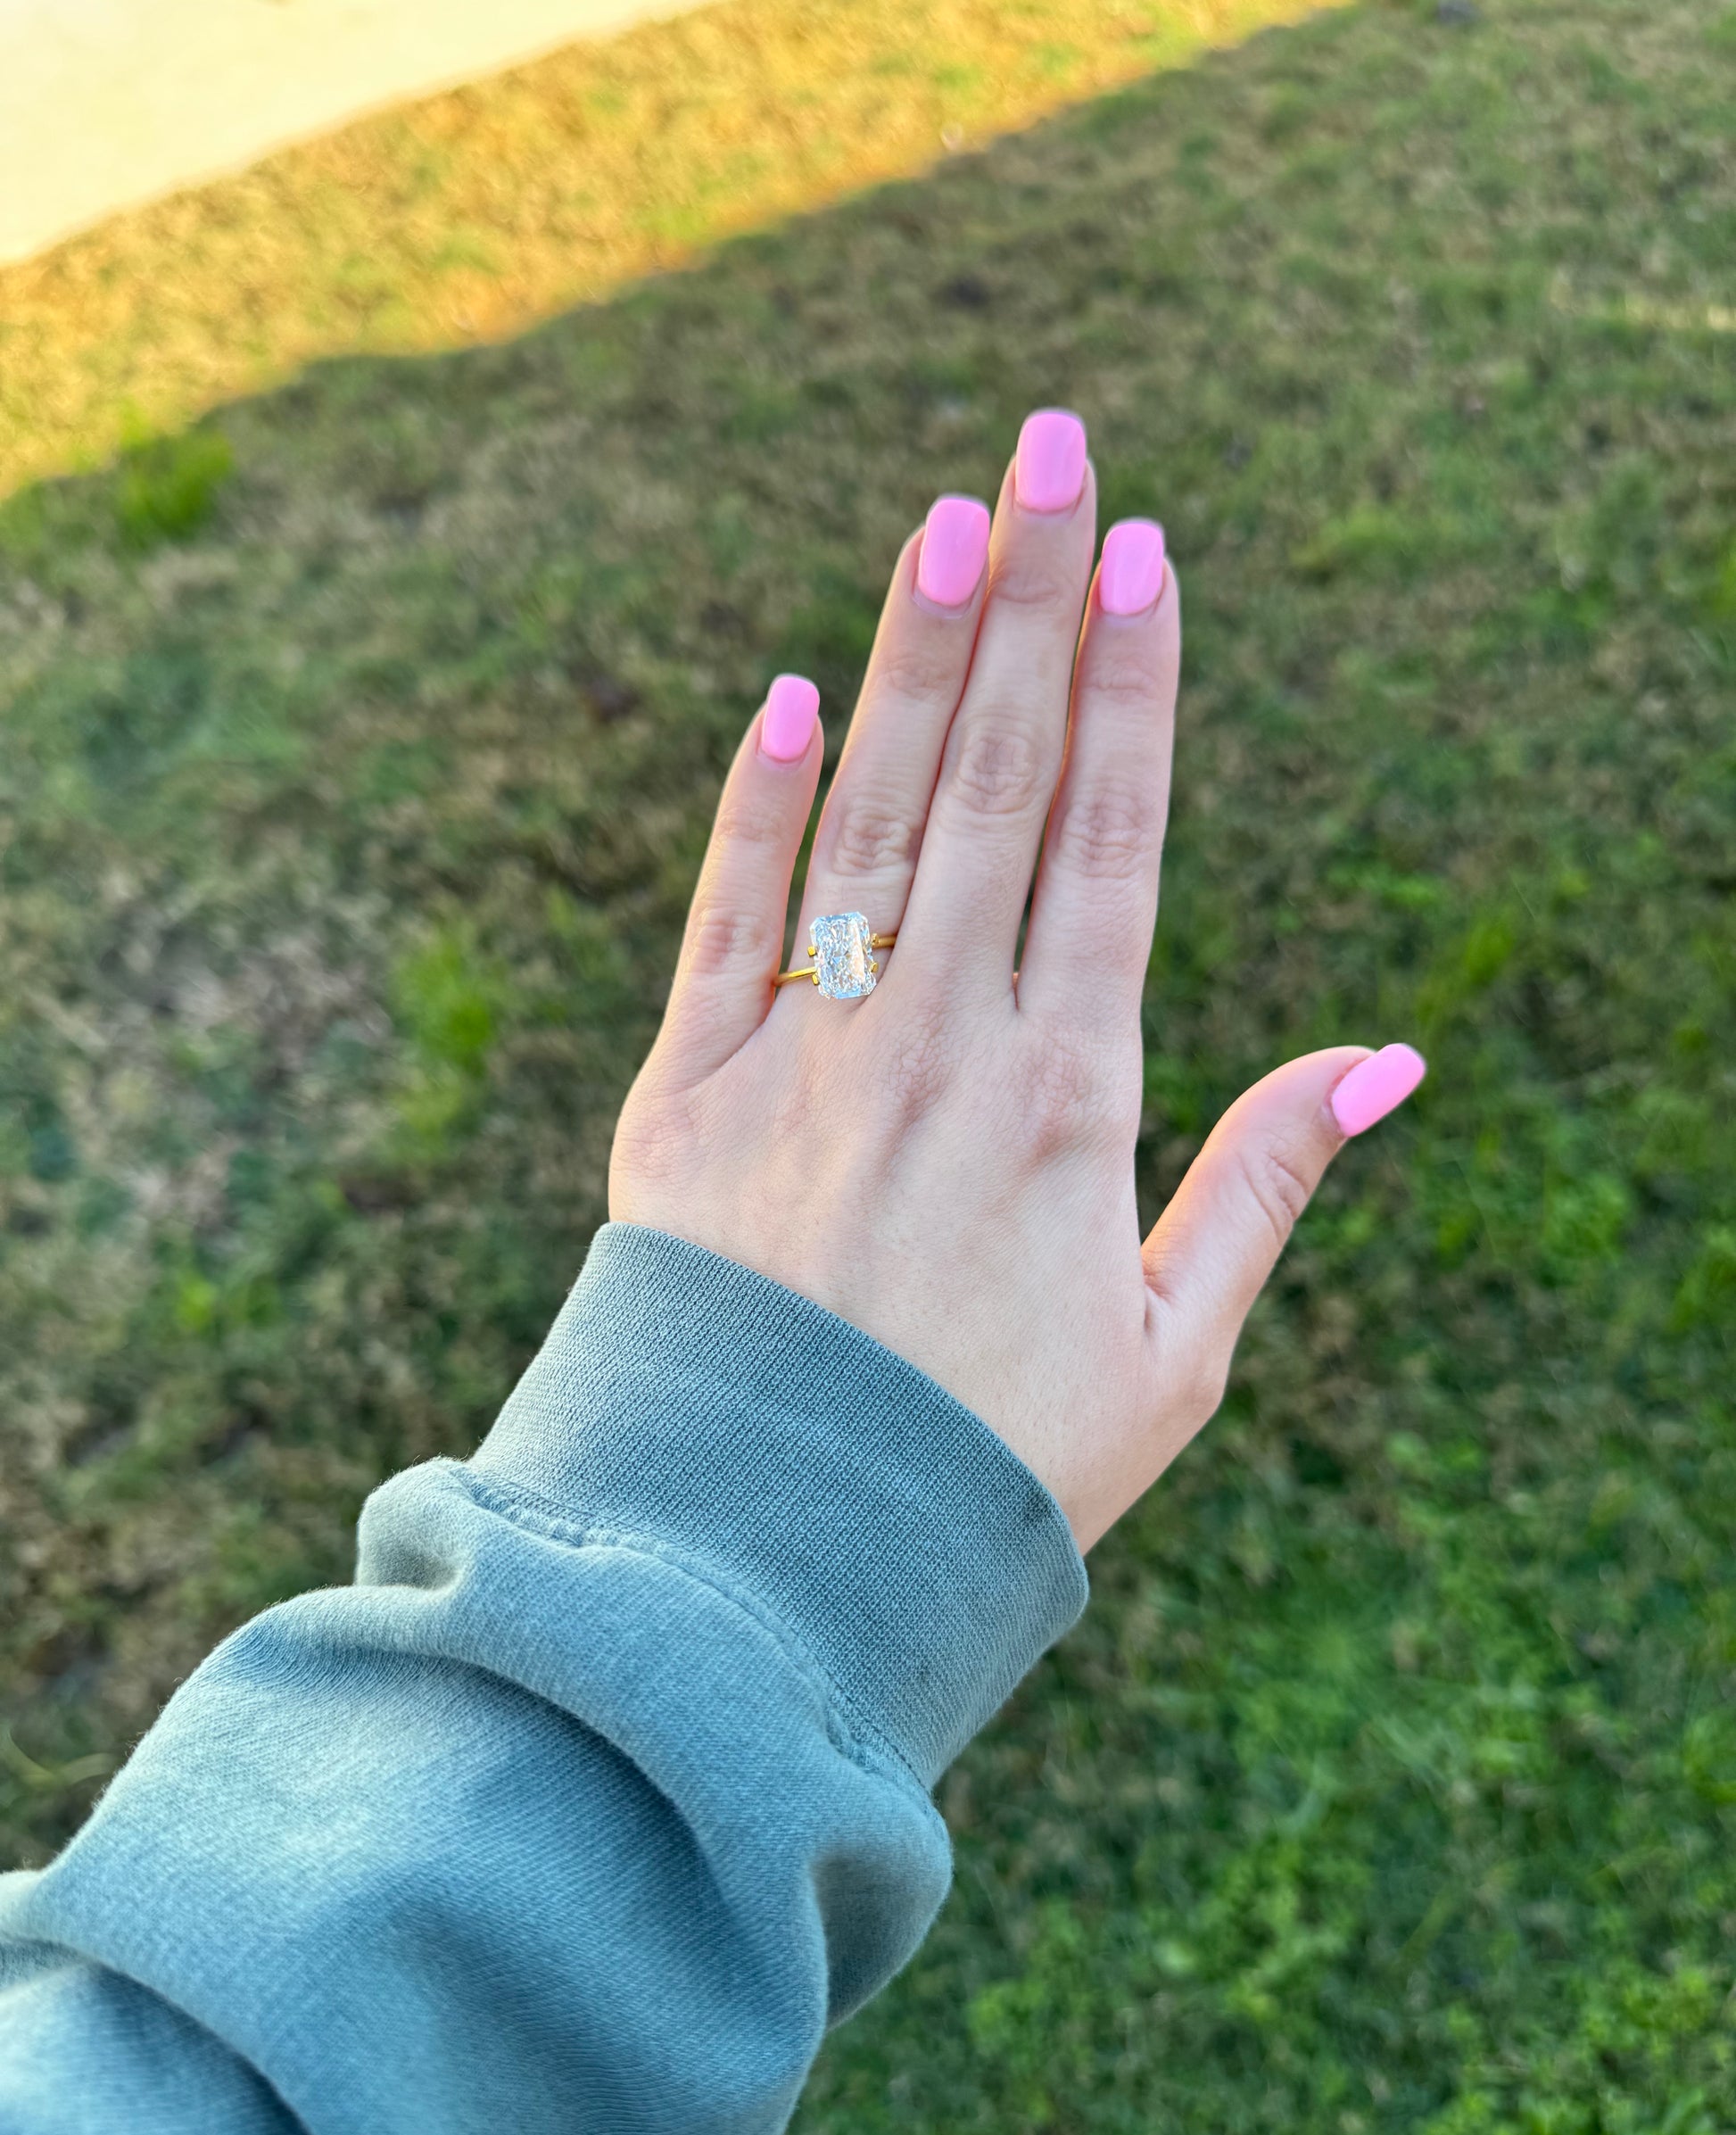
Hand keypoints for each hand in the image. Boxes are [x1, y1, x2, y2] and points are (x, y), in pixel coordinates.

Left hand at [610, 411, 1422, 1549]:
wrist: (766, 1566)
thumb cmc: (992, 1470)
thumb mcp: (1168, 1349)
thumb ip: (1266, 1181)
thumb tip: (1392, 1057)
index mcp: (1069, 1100)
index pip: (1112, 845)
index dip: (1132, 691)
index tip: (1146, 554)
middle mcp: (934, 1051)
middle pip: (994, 787)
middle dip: (1031, 605)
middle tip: (1054, 446)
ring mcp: (800, 1064)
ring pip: (866, 821)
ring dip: (907, 661)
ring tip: (946, 518)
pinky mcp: (681, 1102)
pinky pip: (724, 923)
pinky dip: (754, 809)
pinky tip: (786, 698)